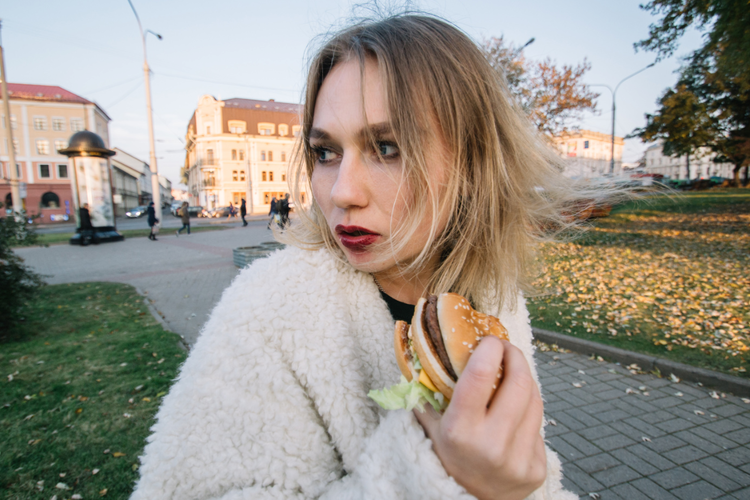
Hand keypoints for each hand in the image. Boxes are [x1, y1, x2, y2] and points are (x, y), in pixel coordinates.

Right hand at [414, 338, 545, 499]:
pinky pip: (538, 425)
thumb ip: (430, 392)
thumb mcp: (431, 427)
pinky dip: (528, 411)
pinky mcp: (537, 468)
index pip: (480, 376)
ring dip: (524, 380)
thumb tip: (432, 351)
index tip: (490, 340)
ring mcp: (518, 458)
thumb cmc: (446, 458)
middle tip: (506, 349)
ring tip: (512, 374)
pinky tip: (515, 410)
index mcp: (460, 431)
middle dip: (515, 357)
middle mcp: (491, 445)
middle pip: (518, 383)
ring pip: (534, 400)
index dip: (490, 349)